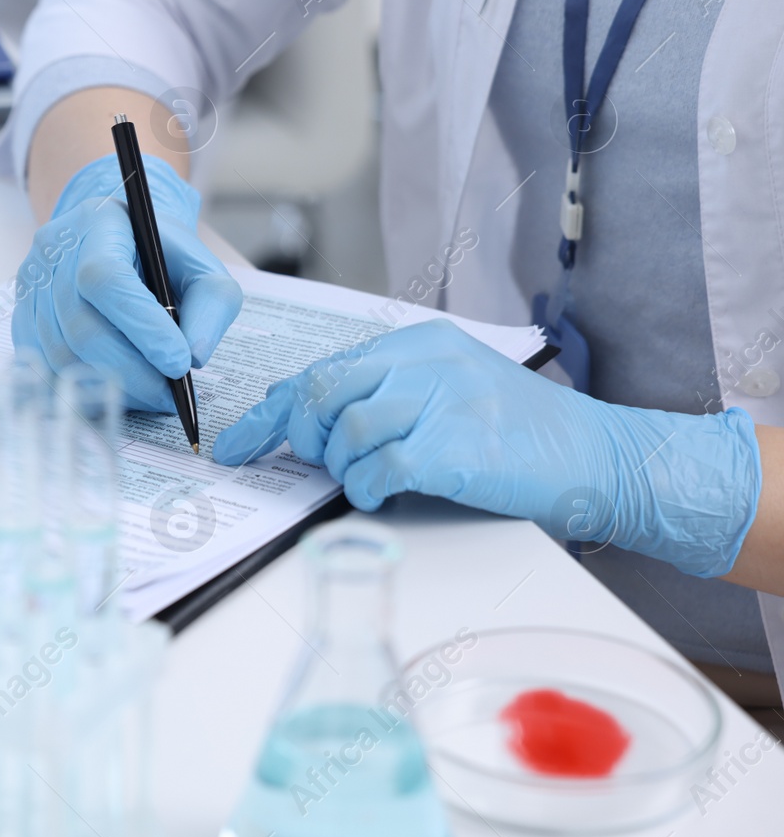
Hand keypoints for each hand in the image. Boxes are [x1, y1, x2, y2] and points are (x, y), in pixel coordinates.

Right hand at [12, 154, 242, 410]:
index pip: (106, 278)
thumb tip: (194, 357)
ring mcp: (31, 287)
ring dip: (111, 386)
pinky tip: (120, 392)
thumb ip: (210, 306)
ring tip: (150, 395)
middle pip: (81, 324)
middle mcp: (54, 252)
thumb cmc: (161, 257)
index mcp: (98, 225)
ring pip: (61, 353)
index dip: (142, 325)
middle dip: (130, 369)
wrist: (118, 242)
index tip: (178, 363)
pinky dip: (85, 390)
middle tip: (169, 394)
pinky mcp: (23, 319)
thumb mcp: (201, 268)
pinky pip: (46, 368)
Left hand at [212, 320, 761, 577]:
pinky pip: (380, 470)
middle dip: (301, 439)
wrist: (597, 456)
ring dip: (344, 468)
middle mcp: (426, 363)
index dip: (271, 412)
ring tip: (369, 478)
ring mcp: (444, 402)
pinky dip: (369, 489)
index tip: (238, 443)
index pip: (320, 370)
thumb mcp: (446, 391)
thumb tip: (302, 420)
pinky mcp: (457, 448)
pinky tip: (384, 493)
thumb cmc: (517, 433)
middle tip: (315, 463)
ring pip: (346, 434)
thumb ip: (381, 395)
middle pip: (321, 395)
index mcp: (417, 344)